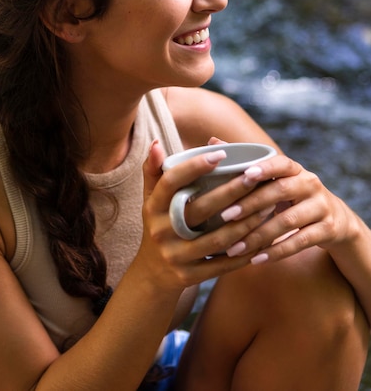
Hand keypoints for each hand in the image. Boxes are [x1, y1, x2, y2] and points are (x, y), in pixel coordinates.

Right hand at [137, 141, 273, 288]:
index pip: (171, 181)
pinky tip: (264, 236)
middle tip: (255, 176)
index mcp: (152, 207)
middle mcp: (161, 232)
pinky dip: (245, 251)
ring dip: (246, 222)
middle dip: (231, 191)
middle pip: (200, 209)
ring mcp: (175, 256)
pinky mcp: (190, 276)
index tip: (220, 153)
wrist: (152, 275)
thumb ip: (154, 171)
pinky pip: (223, 264)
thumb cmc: (160, 225)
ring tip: (268, 205)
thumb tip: (157, 143)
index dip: (194, 166)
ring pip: (218, 238)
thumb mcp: (152, 200)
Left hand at [216, 151, 356, 263]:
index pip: (281, 163)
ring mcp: (321, 207)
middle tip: (225, 215)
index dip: (264, 168)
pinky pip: (300, 242)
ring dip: (259, 235)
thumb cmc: (292, 196)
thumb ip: (246, 162)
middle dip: (251, 203)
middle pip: (281, 191)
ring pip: (288, 221)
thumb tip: (212, 141)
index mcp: (295, 169)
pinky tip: (256, 259)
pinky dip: (276, 251)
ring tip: (234, 247)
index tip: (244, 175)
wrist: (335, 220)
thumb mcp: (276, 179)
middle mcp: (310, 184)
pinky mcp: (327, 230)